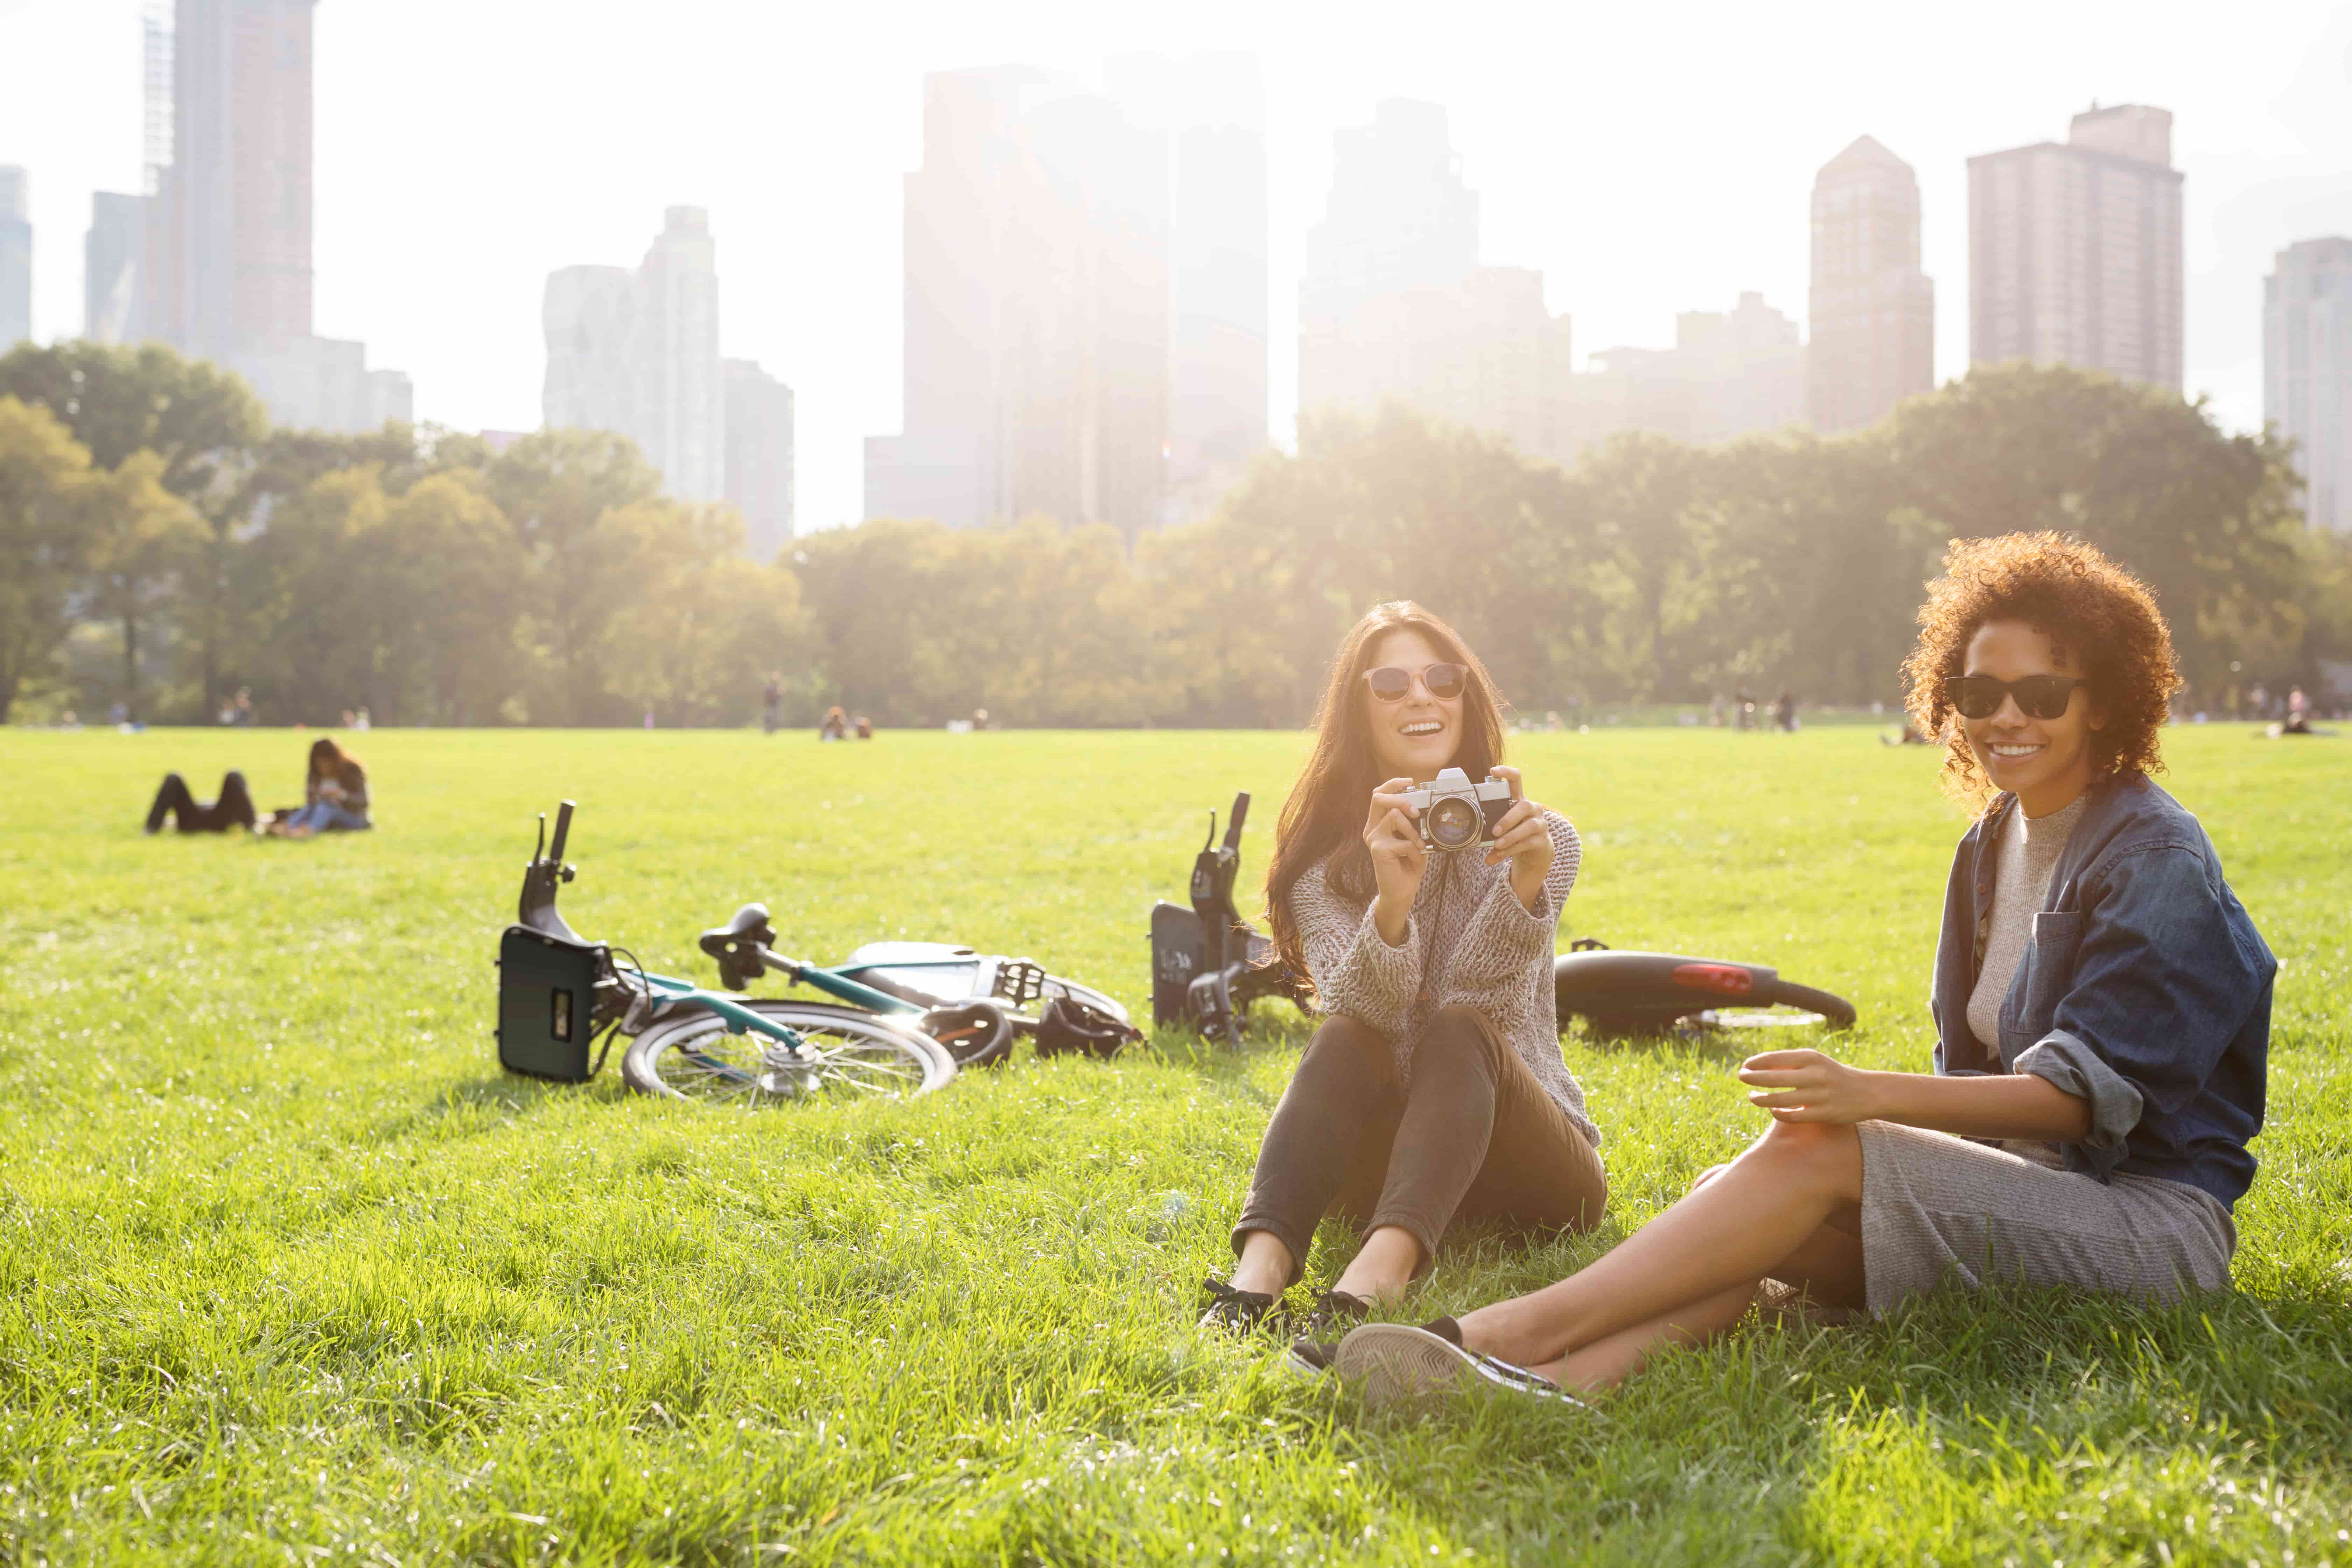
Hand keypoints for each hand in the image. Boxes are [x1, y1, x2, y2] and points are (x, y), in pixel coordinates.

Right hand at [1364, 776, 1425, 943]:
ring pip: (1395, 816)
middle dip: (1401, 799)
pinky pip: (1403, 840)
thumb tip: (1421, 807)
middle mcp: (1372, 828)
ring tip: (1418, 846)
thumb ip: (1413, 822)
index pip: (1379, 795)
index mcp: (1379, 823)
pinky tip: (1414, 859)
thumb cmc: (1408, 864)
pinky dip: (1415, 849)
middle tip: (1416, 812)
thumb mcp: (1413, 838)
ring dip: (1413, 831)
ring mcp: (1373, 838)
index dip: (1393, 784)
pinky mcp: (1378, 849)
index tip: (1409, 782)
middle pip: (1379, 798)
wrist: (1402, 891)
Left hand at [1480, 766, 1555, 912]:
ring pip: (1528, 826)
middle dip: (1508, 818)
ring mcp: (1540, 823)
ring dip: (1511, 836)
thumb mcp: (1504, 825)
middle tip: (1494, 831)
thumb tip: (1471, 835)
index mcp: (1519, 800)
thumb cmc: (1516, 832)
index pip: (1516, 779)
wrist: (1536, 850)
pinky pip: (1529, 842)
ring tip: (1497, 845)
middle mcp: (1532, 808)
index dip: (1506, 772)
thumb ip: (1491, 826)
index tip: (1492, 770)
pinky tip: (1502, 853)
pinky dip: (1513, 849)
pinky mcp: (1542, 839)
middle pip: (1524, 806)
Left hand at [1737, 1049, 1884, 1124]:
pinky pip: (1792, 1116)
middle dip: (1752, 1078)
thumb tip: (1757, 1066)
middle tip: (1741, 1077)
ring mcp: (1819, 1095)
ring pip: (1779, 1100)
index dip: (1755, 1063)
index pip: (1774, 1058)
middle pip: (1772, 1078)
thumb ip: (1790, 1063)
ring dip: (1760, 1099)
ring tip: (1752, 1097)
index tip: (1744, 1066)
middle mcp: (1815, 1074)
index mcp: (1811, 1057)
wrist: (1867, 1092)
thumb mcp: (1815, 1061)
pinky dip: (1778, 1113)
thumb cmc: (1832, 1075)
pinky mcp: (1824, 1114)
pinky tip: (1772, 1110)